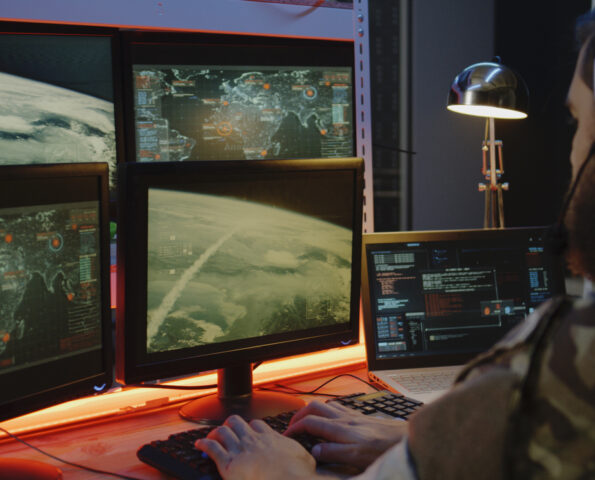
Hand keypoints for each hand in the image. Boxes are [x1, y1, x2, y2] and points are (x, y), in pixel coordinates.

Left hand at [195, 415, 325, 479]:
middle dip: (230, 424)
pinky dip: (203, 444)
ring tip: (212, 435)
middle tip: (227, 430)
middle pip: (237, 421)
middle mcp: (254, 440)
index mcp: (271, 438)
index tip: (248, 431)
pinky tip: (199, 446)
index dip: (250, 427)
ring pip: (223, 430)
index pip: (257, 424)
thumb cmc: (298, 476)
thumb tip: (313, 455)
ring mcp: (241, 450)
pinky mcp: (229, 464)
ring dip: (216, 432)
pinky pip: (212, 448)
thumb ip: (303, 454)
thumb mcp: (306, 460)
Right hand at [284, 400, 407, 467]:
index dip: (295, 428)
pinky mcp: (360, 417)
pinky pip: (338, 408)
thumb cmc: (383, 449)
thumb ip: (334, 452)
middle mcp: (345, 418)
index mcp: (341, 428)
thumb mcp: (357, 457)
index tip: (286, 436)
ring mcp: (353, 415)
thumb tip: (314, 449)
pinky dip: (327, 412)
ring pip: (326, 405)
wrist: (405, 438)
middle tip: (292, 425)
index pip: (310, 422)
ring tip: (306, 422)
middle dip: (299, 414)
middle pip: (315, 407)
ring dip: (312, 411)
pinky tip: (330, 421)